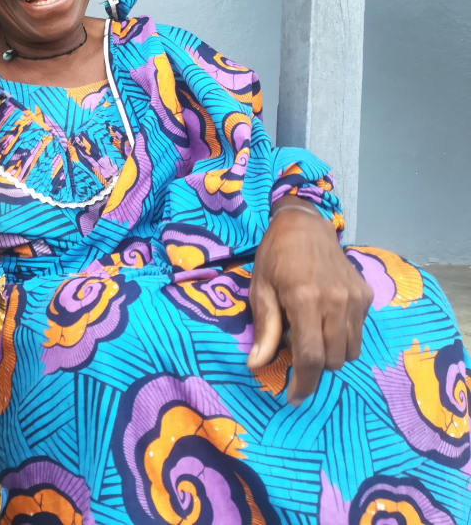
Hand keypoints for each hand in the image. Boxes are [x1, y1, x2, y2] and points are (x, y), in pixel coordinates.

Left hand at [248, 197, 372, 404]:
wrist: (304, 225)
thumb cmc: (275, 257)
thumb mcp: (260, 290)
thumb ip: (264, 330)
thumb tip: (256, 366)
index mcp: (305, 300)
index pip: (311, 356)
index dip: (304, 383)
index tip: (294, 397)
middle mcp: (336, 301)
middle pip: (334, 359)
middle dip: (315, 368)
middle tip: (296, 357)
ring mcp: (355, 298)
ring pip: (350, 351)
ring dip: (331, 355)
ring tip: (310, 336)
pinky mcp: (366, 295)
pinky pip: (359, 333)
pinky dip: (343, 338)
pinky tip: (325, 321)